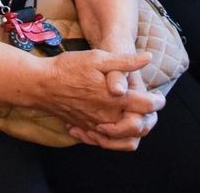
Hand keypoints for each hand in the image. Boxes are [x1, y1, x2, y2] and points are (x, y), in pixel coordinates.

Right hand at [41, 49, 162, 146]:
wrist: (42, 85)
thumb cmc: (69, 68)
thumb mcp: (98, 58)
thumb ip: (125, 61)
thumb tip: (147, 58)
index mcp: (116, 99)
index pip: (147, 106)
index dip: (157, 101)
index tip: (158, 97)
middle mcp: (108, 116)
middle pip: (139, 127)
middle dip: (148, 118)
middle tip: (148, 107)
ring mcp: (96, 125)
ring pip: (123, 139)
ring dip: (133, 130)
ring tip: (134, 117)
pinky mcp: (85, 129)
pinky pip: (105, 141)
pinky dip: (113, 136)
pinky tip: (112, 125)